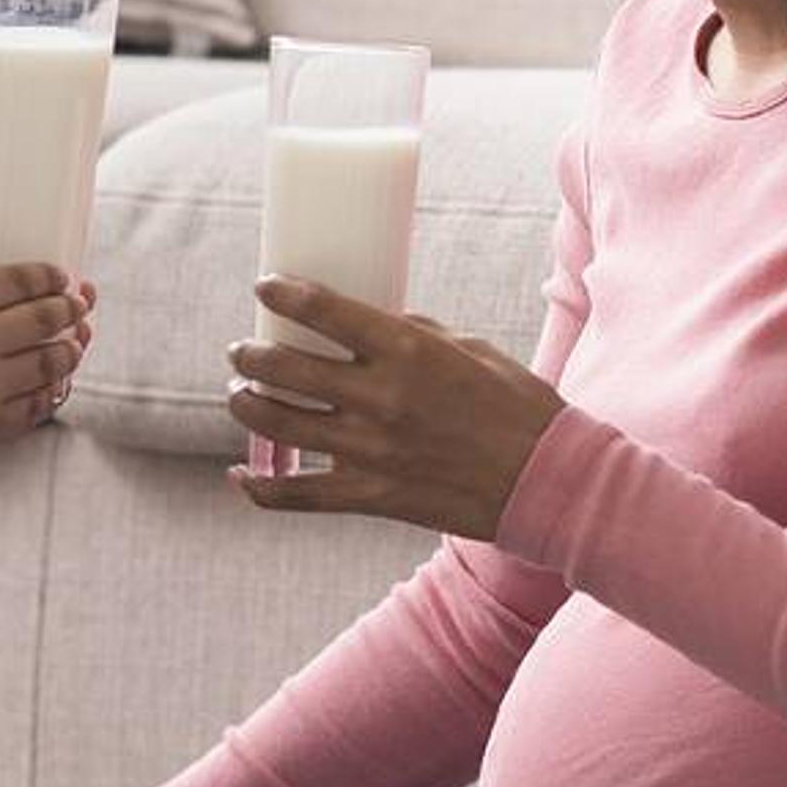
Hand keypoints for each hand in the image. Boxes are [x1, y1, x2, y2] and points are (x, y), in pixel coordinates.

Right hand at [0, 263, 92, 462]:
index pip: (18, 279)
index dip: (47, 276)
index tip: (59, 277)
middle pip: (44, 316)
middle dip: (69, 308)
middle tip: (78, 305)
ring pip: (51, 361)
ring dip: (70, 350)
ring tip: (75, 344)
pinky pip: (37, 405)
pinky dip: (50, 391)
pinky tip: (53, 383)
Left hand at [224, 277, 562, 541]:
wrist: (547, 481)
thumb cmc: (519, 407)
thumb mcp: (472, 349)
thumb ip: (417, 334)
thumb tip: (376, 323)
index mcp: (409, 350)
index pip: (323, 311)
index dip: (282, 295)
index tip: (264, 288)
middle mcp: (382, 397)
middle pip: (285, 367)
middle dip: (251, 354)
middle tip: (241, 350)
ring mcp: (372, 451)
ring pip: (279, 424)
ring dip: (246, 405)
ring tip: (239, 394)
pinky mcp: (373, 497)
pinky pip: (299, 496)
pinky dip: (261, 488)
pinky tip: (242, 475)